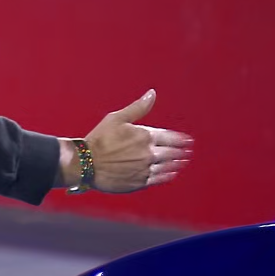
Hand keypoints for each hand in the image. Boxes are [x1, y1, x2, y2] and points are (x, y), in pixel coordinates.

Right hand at [58, 90, 192, 192]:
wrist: (86, 163)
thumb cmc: (99, 138)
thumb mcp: (117, 118)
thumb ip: (138, 107)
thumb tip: (152, 93)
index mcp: (145, 136)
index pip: (170, 137)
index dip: (181, 139)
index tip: (188, 140)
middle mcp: (148, 153)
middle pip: (171, 153)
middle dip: (181, 151)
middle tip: (188, 151)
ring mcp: (144, 169)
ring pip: (167, 166)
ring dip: (177, 164)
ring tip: (182, 162)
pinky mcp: (139, 182)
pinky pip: (158, 179)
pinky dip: (167, 176)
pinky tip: (170, 174)